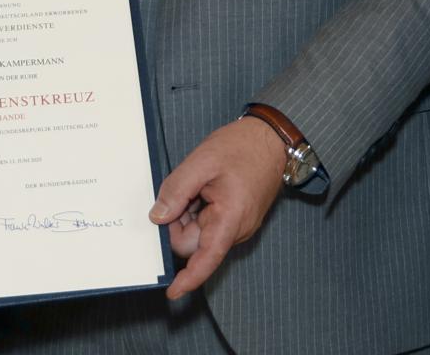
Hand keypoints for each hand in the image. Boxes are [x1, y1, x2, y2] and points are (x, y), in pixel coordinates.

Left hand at [149, 116, 286, 298]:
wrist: (271, 139)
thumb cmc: (242, 148)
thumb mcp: (203, 161)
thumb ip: (177, 190)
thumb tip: (158, 217)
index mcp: (231, 219)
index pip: (207, 258)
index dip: (188, 278)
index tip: (172, 291)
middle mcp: (236, 229)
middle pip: (194, 242)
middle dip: (178, 222)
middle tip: (181, 191)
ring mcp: (237, 225)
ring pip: (199, 232)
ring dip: (188, 213)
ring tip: (197, 183)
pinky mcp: (235, 219)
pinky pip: (208, 223)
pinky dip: (197, 209)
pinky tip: (202, 187)